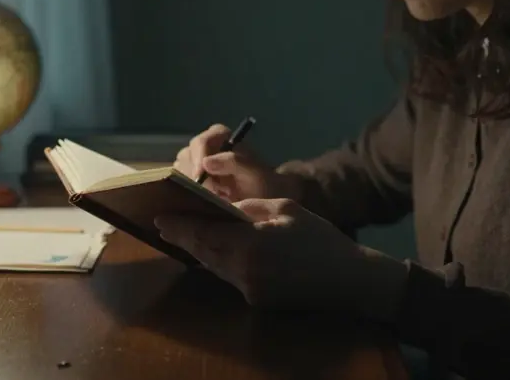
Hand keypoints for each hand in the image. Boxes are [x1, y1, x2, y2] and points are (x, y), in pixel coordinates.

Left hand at [154, 198, 408, 321]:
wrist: (349, 280)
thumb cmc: (320, 238)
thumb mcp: (285, 209)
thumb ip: (249, 209)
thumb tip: (224, 210)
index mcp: (251, 244)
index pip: (203, 234)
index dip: (180, 226)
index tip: (160, 218)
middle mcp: (244, 271)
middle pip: (203, 253)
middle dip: (184, 238)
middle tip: (166, 225)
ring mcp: (249, 290)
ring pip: (214, 267)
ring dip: (199, 251)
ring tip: (185, 236)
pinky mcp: (256, 300)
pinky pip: (229, 277)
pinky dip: (218, 262)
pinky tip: (215, 251)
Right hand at [175, 124, 300, 201]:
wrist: (262, 206)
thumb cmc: (263, 187)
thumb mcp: (256, 174)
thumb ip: (235, 162)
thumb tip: (206, 162)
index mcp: (222, 138)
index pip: (203, 141)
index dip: (199, 156)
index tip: (200, 176)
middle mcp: (205, 147)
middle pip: (187, 155)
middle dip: (193, 175)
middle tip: (207, 193)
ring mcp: (194, 163)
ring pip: (179, 170)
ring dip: (188, 185)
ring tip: (207, 199)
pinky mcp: (188, 180)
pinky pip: (177, 183)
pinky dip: (184, 192)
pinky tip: (198, 202)